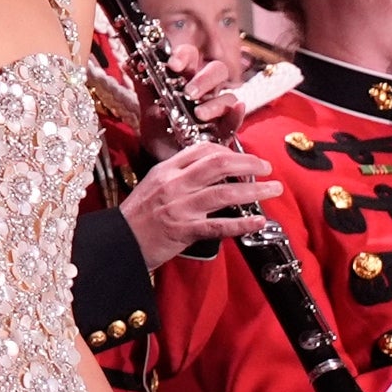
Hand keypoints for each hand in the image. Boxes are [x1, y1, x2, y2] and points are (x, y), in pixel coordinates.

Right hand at [120, 139, 275, 271]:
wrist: (119, 241)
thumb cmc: (137, 215)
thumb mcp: (153, 185)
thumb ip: (179, 175)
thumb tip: (209, 170)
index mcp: (166, 170)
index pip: (202, 150)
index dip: (229, 149)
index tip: (244, 156)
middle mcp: (174, 184)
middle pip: (218, 164)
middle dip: (249, 163)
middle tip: (266, 167)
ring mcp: (180, 207)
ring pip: (225, 192)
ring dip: (255, 190)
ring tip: (273, 189)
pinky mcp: (184, 230)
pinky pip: (219, 225)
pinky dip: (242, 223)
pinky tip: (258, 222)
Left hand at [141, 53, 248, 158]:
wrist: (162, 158)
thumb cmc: (158, 129)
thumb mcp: (148, 107)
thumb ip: (142, 85)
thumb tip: (128, 63)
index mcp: (185, 79)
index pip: (191, 57)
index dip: (185, 56)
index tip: (173, 64)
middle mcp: (205, 91)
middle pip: (217, 71)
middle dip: (204, 78)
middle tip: (190, 92)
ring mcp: (217, 110)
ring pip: (227, 96)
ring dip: (214, 103)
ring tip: (199, 114)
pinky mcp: (224, 130)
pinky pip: (235, 121)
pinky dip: (236, 115)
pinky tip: (235, 111)